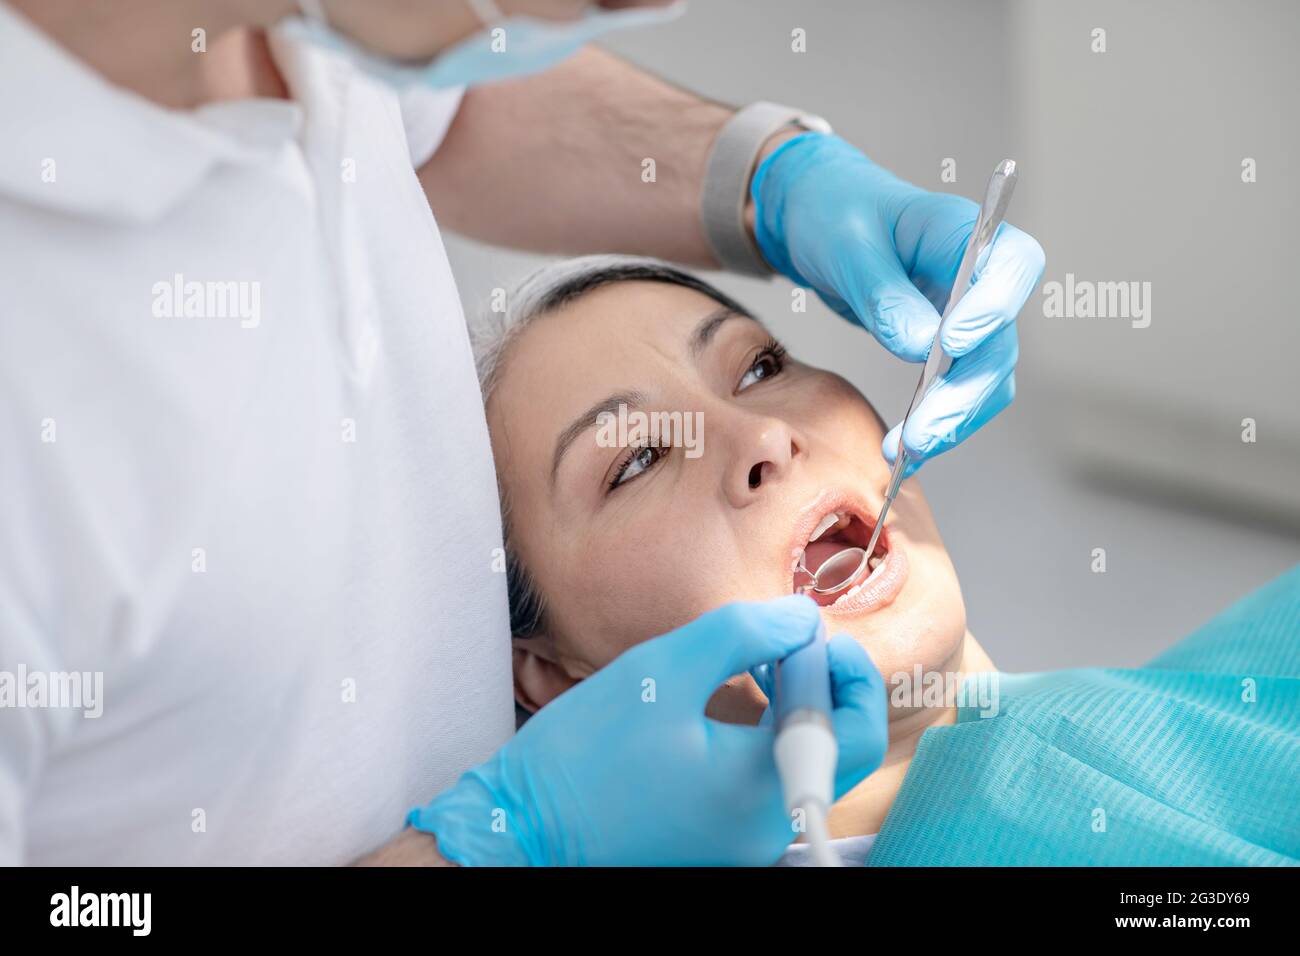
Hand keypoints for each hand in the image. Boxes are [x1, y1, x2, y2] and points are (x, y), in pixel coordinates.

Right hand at [408, 594, 887, 864]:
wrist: (521, 828)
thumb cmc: (582, 754)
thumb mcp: (663, 669)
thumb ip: (744, 634)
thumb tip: (802, 619)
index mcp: (762, 787)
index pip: (858, 731)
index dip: (848, 670)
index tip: (804, 633)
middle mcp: (767, 827)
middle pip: (836, 749)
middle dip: (818, 684)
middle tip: (778, 643)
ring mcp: (744, 843)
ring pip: (800, 764)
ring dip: (789, 707)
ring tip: (747, 665)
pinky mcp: (720, 843)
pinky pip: (765, 784)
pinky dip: (761, 739)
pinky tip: (724, 705)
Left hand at [751, 133, 1044, 472]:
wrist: (819, 221)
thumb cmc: (835, 214)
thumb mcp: (848, 247)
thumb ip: (885, 295)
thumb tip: (921, 347)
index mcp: (962, 231)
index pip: (1014, 265)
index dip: (994, 307)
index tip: (952, 343)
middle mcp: (979, 275)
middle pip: (999, 339)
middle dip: (963, 392)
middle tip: (921, 431)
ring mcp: (969, 314)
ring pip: (986, 377)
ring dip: (952, 419)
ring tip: (906, 450)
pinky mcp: (950, 348)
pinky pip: (961, 391)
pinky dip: (940, 423)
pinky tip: (908, 449)